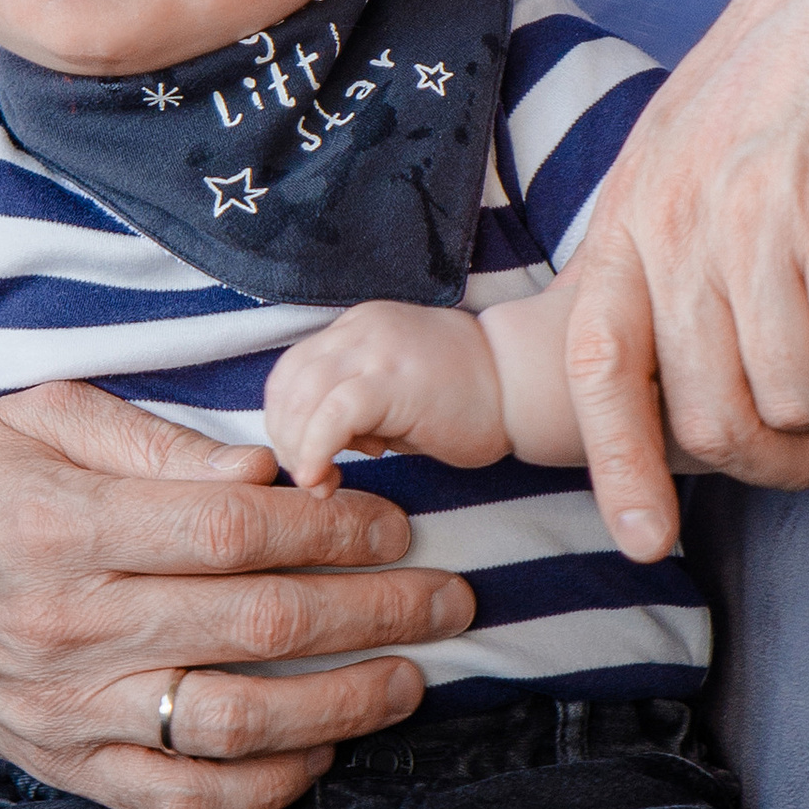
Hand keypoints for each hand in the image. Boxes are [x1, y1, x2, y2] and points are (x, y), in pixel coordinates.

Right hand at [0, 376, 476, 808]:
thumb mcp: (49, 415)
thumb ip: (162, 446)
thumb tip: (272, 473)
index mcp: (67, 526)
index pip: (238, 532)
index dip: (336, 526)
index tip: (398, 518)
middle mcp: (67, 628)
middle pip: (257, 629)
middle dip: (375, 611)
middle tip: (449, 595)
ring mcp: (64, 712)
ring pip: (233, 725)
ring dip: (343, 705)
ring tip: (410, 678)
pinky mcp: (60, 766)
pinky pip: (179, 798)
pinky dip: (264, 787)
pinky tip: (322, 749)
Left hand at [263, 304, 508, 486]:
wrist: (523, 383)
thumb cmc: (467, 398)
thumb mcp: (395, 393)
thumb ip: (351, 408)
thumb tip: (317, 446)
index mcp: (358, 328)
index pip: (292, 370)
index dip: (285, 419)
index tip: (304, 458)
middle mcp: (360, 329)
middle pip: (288, 382)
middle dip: (286, 438)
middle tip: (309, 476)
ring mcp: (375, 349)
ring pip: (302, 396)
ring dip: (298, 448)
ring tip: (320, 480)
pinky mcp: (392, 379)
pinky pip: (332, 414)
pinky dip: (316, 450)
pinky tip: (325, 478)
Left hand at [558, 0, 808, 557]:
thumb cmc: (808, 62)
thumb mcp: (707, 148)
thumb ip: (684, 246)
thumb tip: (688, 365)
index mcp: (639, 208)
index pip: (595, 364)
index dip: (619, 465)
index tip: (649, 540)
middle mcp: (681, 217)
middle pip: (713, 416)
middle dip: (789, 453)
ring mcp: (756, 212)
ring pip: (794, 396)